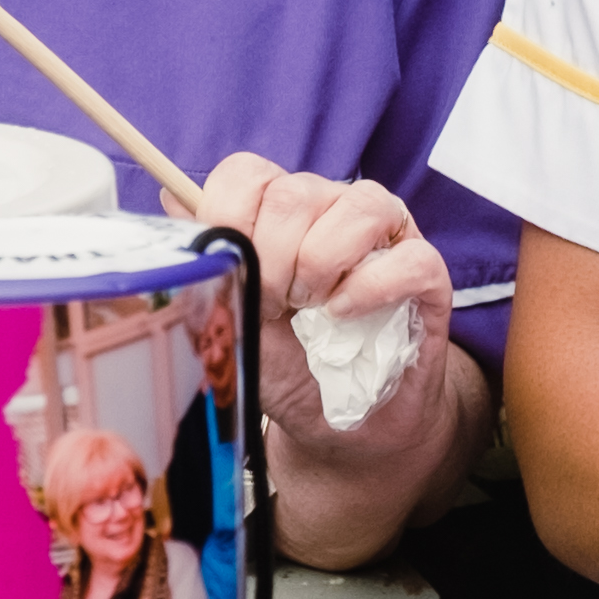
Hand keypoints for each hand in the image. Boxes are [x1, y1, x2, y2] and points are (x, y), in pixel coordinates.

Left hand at [185, 153, 480, 566]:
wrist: (343, 425)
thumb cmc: (287, 363)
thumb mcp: (231, 316)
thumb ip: (207, 258)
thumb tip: (169, 197)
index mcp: (281, 209)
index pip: (247, 172)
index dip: (230, 222)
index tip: (233, 274)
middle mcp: (334, 208)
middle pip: (295, 193)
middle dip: (272, 260)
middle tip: (273, 307)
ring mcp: (387, 236)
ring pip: (361, 206)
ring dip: (322, 267)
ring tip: (313, 310)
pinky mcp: (428, 274)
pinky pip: (410, 258)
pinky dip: (369, 289)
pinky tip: (345, 317)